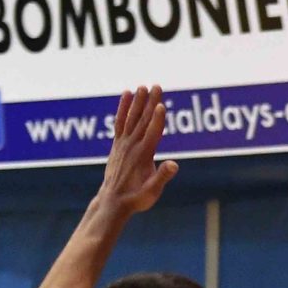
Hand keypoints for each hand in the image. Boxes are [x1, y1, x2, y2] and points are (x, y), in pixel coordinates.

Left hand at [95, 85, 177, 218]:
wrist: (113, 201)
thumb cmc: (137, 198)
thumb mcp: (153, 191)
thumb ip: (162, 177)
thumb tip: (174, 165)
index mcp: (143, 156)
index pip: (152, 133)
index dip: (158, 119)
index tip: (161, 104)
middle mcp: (132, 146)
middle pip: (143, 120)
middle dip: (150, 103)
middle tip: (157, 86)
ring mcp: (123, 144)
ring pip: (132, 118)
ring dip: (138, 102)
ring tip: (143, 86)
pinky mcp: (118, 144)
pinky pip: (120, 122)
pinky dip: (123, 108)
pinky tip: (127, 95)